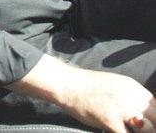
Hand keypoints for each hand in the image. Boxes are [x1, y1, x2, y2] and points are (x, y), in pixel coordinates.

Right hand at [8, 55, 155, 132]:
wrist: (66, 84)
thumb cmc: (86, 86)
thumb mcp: (115, 85)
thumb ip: (131, 97)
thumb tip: (143, 115)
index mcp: (134, 88)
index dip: (154, 119)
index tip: (149, 124)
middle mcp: (132, 97)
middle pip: (155, 119)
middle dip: (150, 127)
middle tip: (139, 128)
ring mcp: (123, 109)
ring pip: (146, 130)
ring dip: (139, 131)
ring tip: (126, 128)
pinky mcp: (112, 121)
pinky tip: (115, 129)